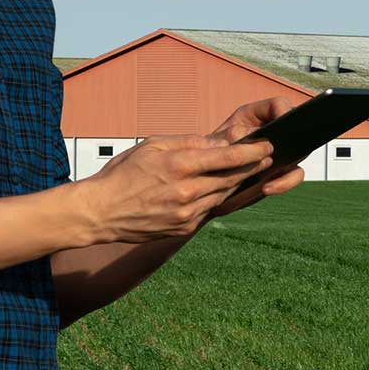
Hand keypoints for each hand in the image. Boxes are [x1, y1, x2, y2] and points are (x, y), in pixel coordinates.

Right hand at [73, 97, 305, 242]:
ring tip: (249, 171)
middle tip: (267, 158)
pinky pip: (208, 210)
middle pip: (231, 178)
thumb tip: (218, 141)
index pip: (228, 158)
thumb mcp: (153, 145)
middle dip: (252, 167)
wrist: (100, 212)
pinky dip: (216, 198)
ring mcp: (187, 213)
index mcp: (180, 165)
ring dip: (237, 183)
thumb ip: (189, 142)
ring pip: (223, 195)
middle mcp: (188, 191)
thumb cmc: (124, 173)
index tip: (268, 146)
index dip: (253, 152)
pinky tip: (221, 189)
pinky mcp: (183, 228)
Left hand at [202, 96, 309, 219]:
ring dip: (287, 171)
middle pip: (296, 130)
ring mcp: (279, 152)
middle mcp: (272, 132)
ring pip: (298, 155)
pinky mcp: (280, 172)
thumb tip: (246, 136)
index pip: (278, 105)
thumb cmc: (207, 155)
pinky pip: (291, 176)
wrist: (204, 179)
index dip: (284, 111)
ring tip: (267, 184)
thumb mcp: (215, 142)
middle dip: (294, 143)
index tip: (284, 121)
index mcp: (256, 116)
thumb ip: (230, 136)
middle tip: (282, 155)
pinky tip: (266, 188)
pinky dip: (282, 183)